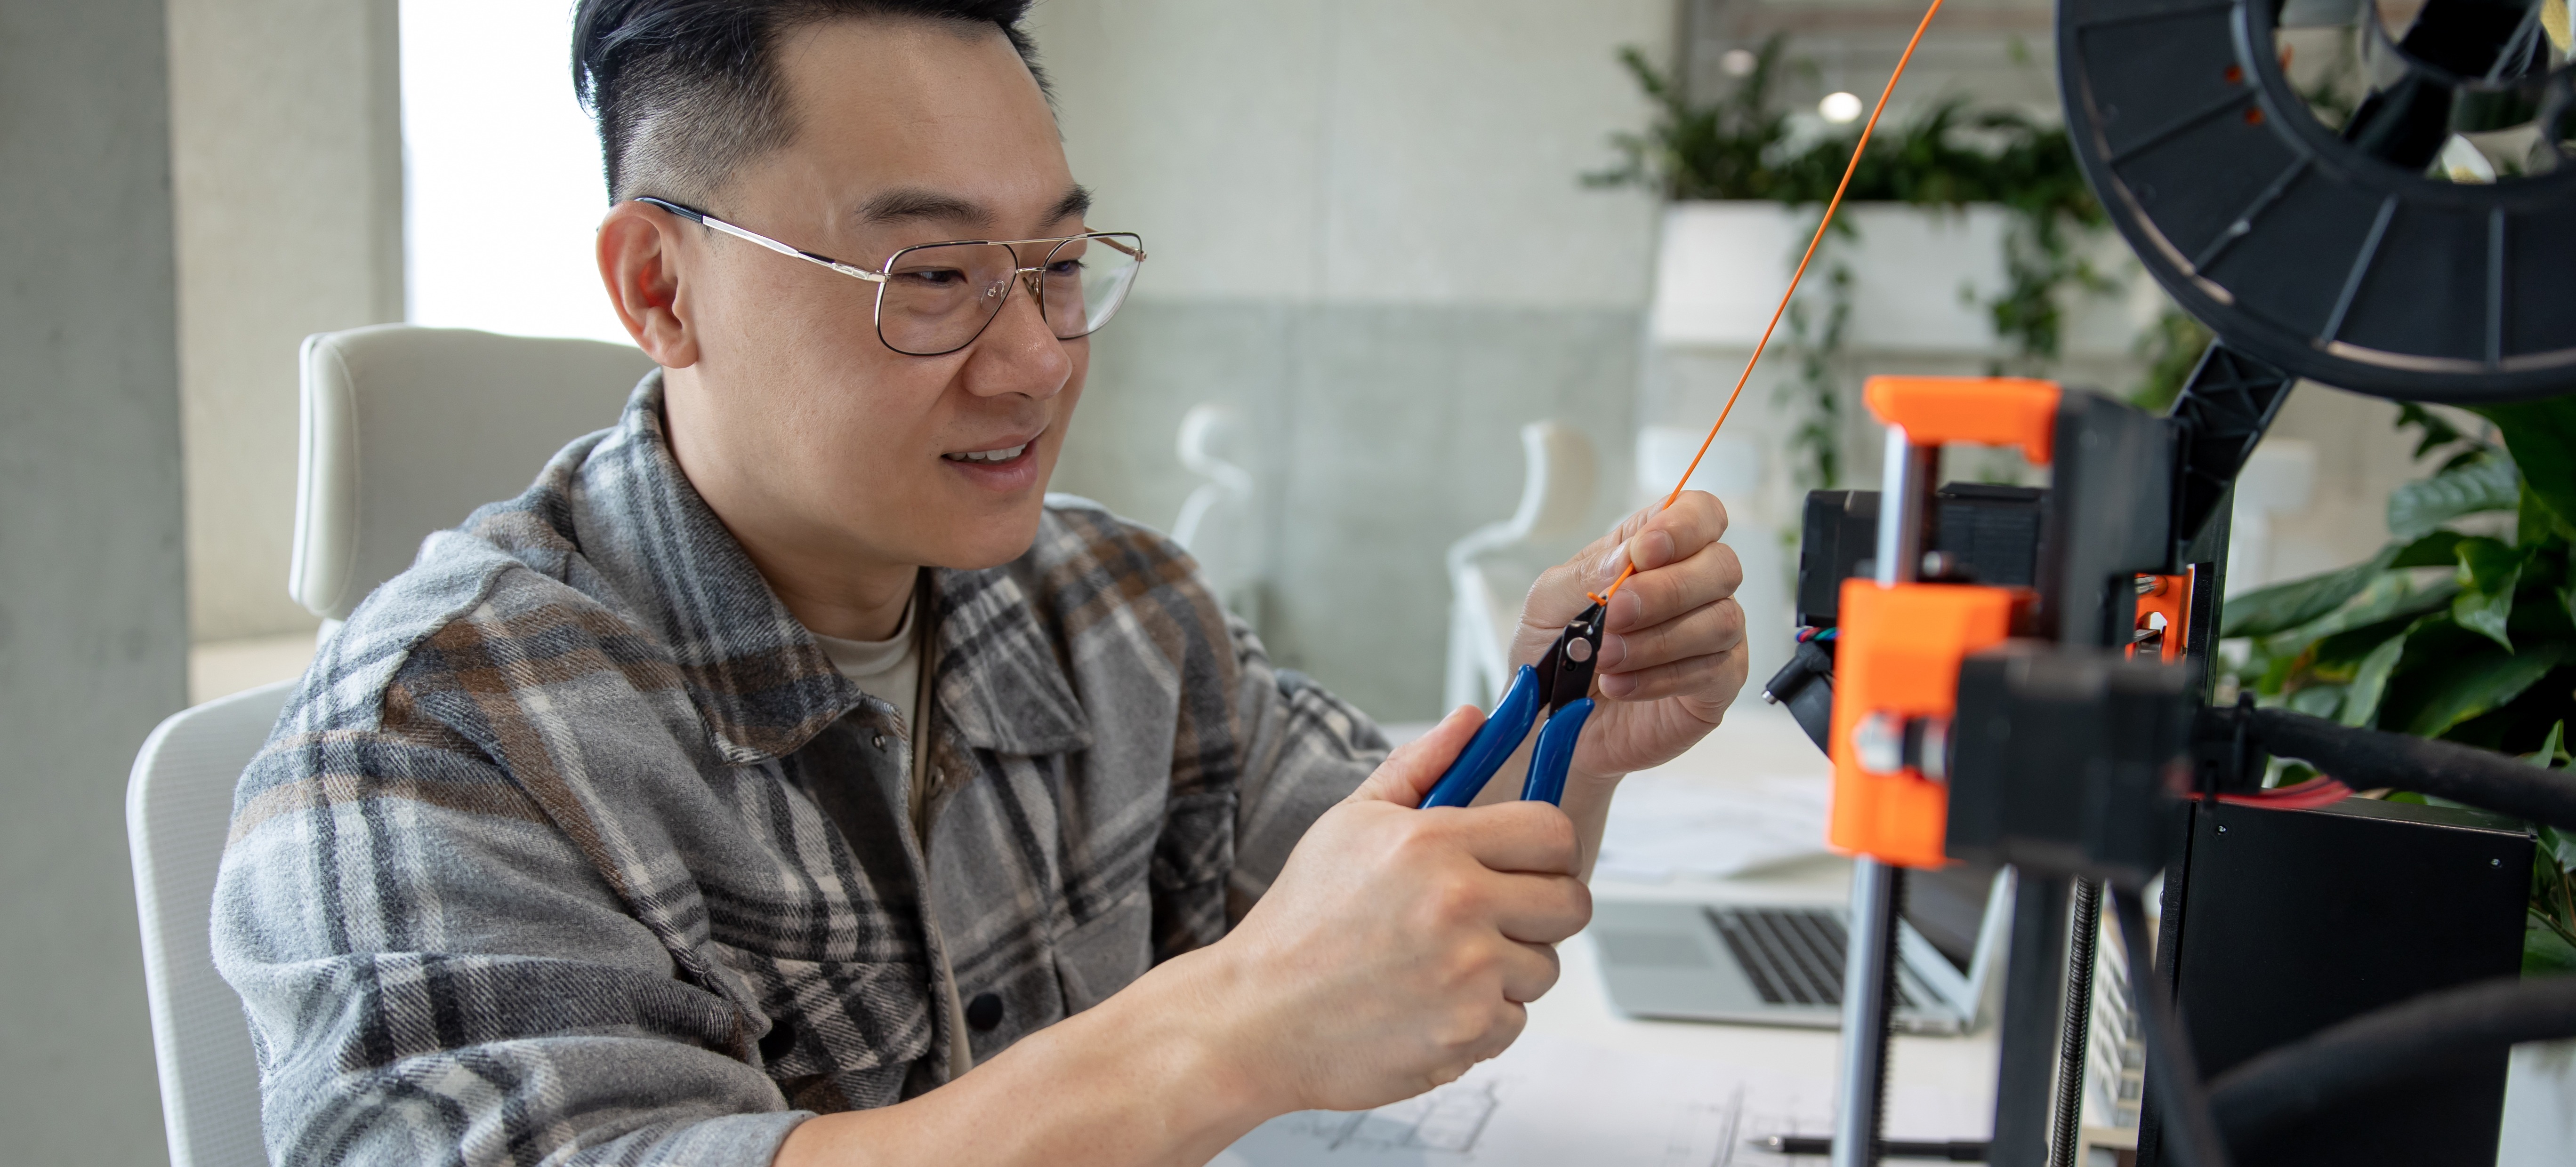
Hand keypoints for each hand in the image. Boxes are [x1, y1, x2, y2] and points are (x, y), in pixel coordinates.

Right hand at [1197, 708, 1590, 1113]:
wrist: (1256, 1018)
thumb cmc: (1302, 919)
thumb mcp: (1350, 822)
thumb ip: (1421, 765)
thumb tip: (1475, 720)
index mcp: (1434, 843)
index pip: (1553, 831)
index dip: (1546, 847)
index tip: (1524, 860)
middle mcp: (1459, 904)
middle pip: (1571, 902)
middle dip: (1540, 909)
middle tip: (1492, 915)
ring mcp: (1468, 973)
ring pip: (1546, 966)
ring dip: (1509, 969)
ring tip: (1444, 964)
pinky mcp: (1468, 1031)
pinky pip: (1516, 1019)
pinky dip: (1482, 1018)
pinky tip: (1430, 1004)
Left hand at [1516, 490, 1747, 781]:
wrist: (1548, 722)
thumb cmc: (1553, 653)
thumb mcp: (1549, 603)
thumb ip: (1586, 573)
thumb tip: (1625, 561)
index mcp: (1658, 553)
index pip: (1700, 514)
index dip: (1681, 526)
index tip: (1642, 553)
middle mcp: (1696, 588)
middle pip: (1720, 566)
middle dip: (1666, 590)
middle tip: (1615, 615)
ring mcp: (1712, 638)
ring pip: (1721, 620)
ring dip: (1658, 639)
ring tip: (1605, 659)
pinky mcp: (1715, 686)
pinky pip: (1712, 671)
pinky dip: (1660, 678)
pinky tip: (1620, 685)